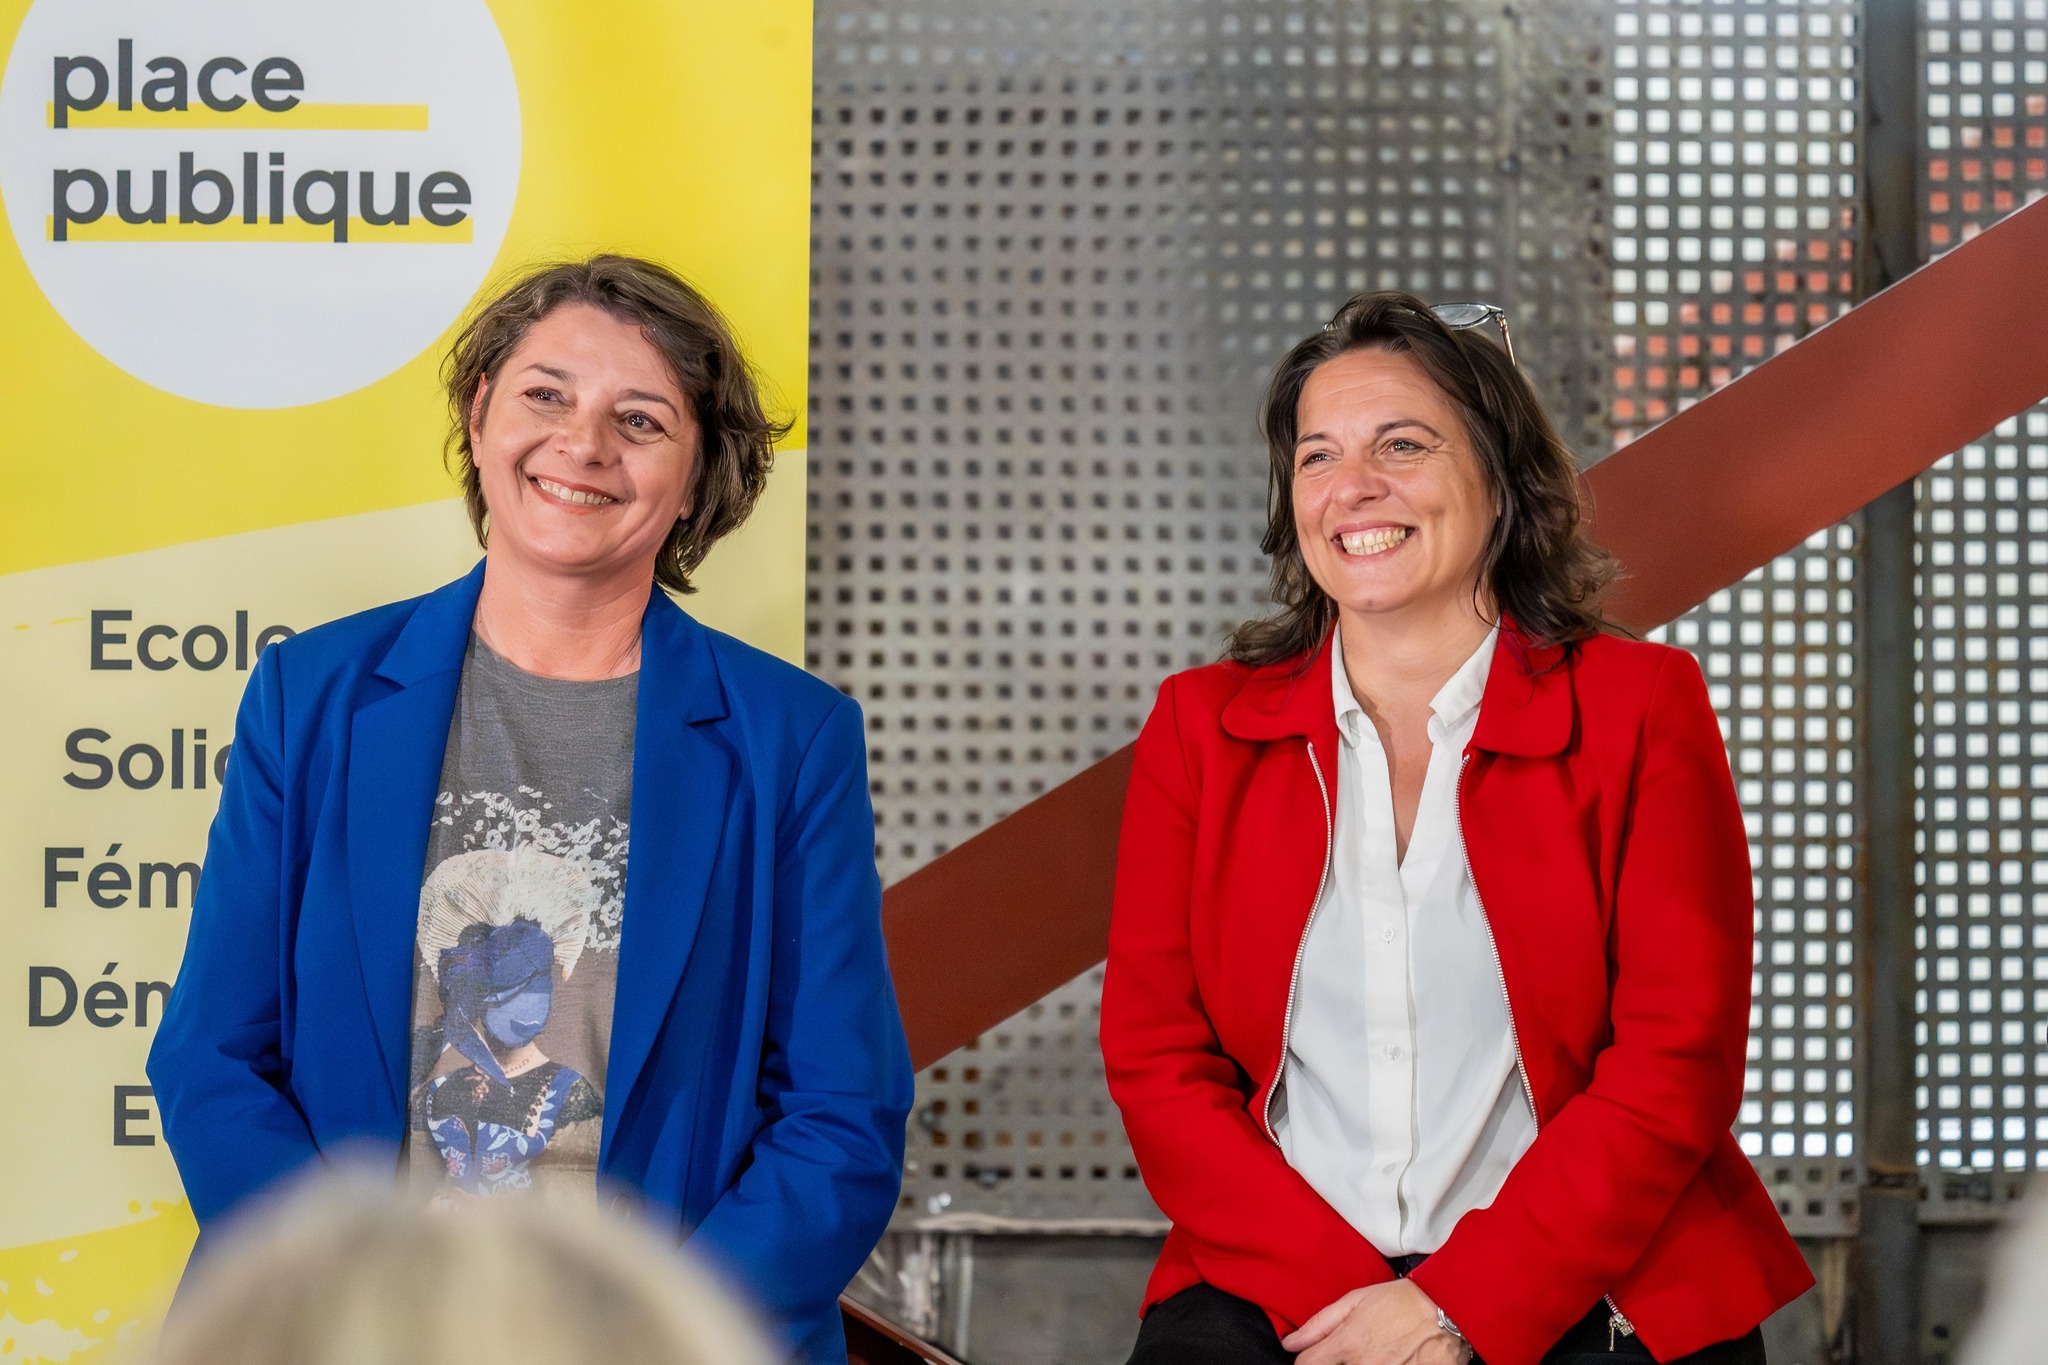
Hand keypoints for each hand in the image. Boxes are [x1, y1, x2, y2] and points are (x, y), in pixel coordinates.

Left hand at [1280, 1280, 1470, 1364]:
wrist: (1449, 1311)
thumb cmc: (1402, 1301)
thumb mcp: (1356, 1300)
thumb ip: (1320, 1324)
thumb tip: (1290, 1342)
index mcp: (1348, 1345)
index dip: (1307, 1359)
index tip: (1315, 1354)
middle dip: (1335, 1363)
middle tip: (1352, 1350)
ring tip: (1377, 1351)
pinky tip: (1390, 1358)